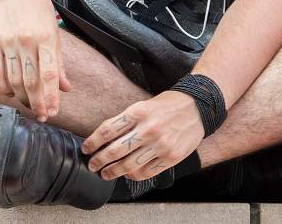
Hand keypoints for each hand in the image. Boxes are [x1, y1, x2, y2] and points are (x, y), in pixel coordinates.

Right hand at [0, 0, 69, 120]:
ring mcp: (7, 41)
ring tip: (29, 105)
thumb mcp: (55, 34)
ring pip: (13, 79)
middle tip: (42, 116)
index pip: (49, 74)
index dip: (50, 97)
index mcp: (46, 38)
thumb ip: (58, 63)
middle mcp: (26, 40)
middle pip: (30, 81)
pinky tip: (10, 93)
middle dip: (37, 103)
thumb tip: (65, 88)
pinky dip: (2, 87)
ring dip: (21, 97)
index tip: (52, 113)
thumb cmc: (39, 11)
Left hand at [81, 91, 203, 181]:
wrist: (196, 107)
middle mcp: (148, 129)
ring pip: (129, 165)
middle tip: (92, 165)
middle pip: (115, 150)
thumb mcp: (142, 106)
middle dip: (99, 160)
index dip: (93, 142)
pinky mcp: (171, 157)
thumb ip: (125, 121)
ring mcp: (160, 145)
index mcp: (137, 113)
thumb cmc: (165, 106)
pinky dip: (134, 175)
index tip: (86, 149)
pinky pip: (147, 172)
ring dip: (113, 172)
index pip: (107, 130)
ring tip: (106, 173)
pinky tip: (128, 174)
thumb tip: (104, 139)